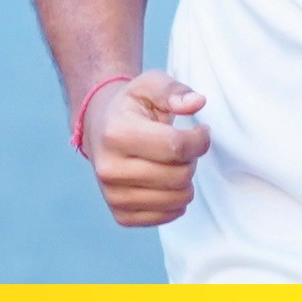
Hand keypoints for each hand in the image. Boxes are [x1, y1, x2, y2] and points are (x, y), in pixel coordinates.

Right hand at [81, 70, 209, 226]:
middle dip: (191, 160)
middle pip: (179, 176)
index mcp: (116, 133)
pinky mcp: (120, 215)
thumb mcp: (150, 84)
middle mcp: (109, 169)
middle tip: (182, 146)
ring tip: (173, 162)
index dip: (200, 139)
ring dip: (186, 181)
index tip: (201, 131)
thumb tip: (197, 103)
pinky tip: (166, 181)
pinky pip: (166, 217)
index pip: (176, 146)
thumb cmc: (131, 106)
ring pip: (177, 200)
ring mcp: (113, 195)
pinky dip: (175, 201)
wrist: (100, 128)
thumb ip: (174, 91)